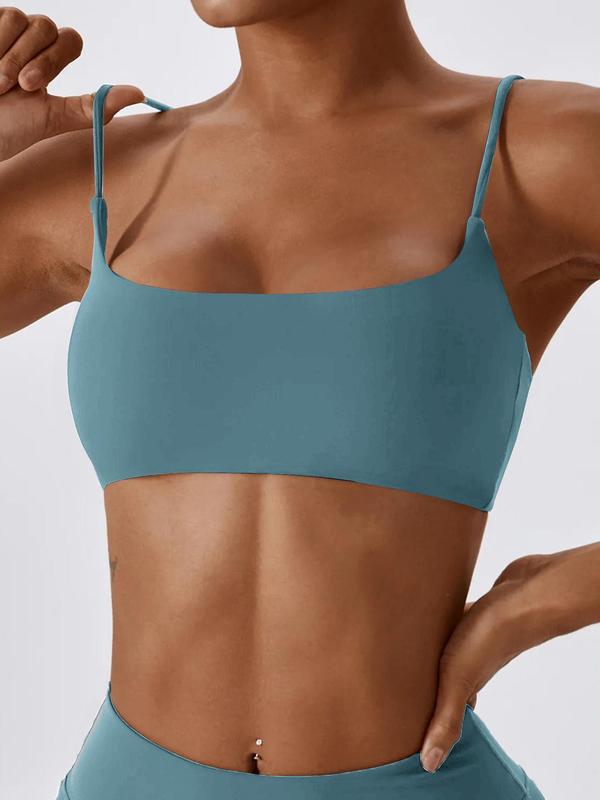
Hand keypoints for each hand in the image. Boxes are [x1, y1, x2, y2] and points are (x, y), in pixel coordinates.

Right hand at [0, 7, 143, 160]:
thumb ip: (92, 107)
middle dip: (30, 61)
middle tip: (14, 87)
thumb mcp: (52, 119)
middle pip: (47, 27)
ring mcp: (6, 28)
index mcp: (50, 61)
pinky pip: (0, 13)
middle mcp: (29, 40)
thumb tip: (139, 94)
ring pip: (19, 18)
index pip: (71, 40)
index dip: (54, 60)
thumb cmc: (6, 127)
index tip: (32, 88)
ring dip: (5, 57)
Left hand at [419, 553, 560, 773]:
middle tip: (404, 682)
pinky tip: (431, 609)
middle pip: (448, 676)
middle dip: (428, 681)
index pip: (450, 707)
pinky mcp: (480, 608)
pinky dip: (444, 619)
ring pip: (451, 646)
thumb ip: (446, 719)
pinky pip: (458, 617)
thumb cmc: (491, 636)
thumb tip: (430, 764)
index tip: (413, 720)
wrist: (528, 595)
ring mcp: (478, 634)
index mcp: (469, 683)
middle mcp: (475, 661)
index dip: (433, 714)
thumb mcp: (459, 679)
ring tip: (411, 648)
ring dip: (434, 648)